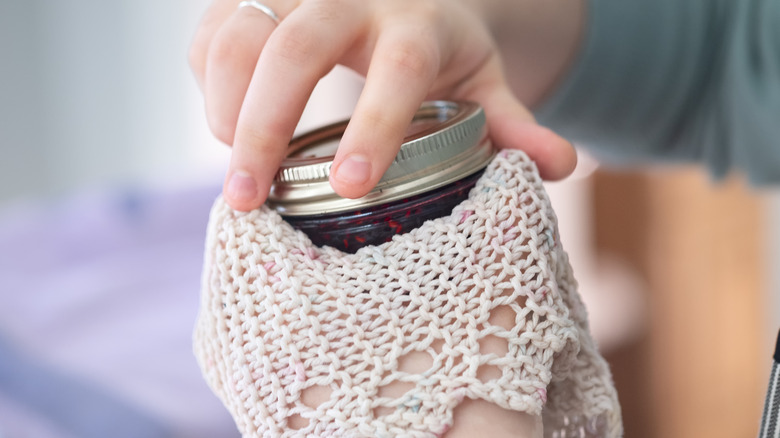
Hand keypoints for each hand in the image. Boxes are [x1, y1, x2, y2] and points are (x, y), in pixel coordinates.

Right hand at [189, 0, 577, 211]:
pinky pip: (214, 30)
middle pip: (298, 46)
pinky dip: (209, 81)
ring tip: (234, 174)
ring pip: (242, 30)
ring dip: (226, 104)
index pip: (397, 70)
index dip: (373, 124)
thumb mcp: (482, 80)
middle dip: (268, 124)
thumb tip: (565, 165)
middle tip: (251, 200)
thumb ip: (512, 121)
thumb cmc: (439, 48)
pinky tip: (222, 126)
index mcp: (419, 22)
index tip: (348, 187)